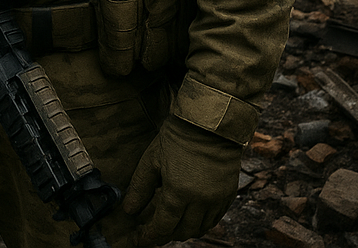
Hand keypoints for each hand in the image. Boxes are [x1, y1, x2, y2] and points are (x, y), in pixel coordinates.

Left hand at [123, 115, 241, 245]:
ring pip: (200, 229)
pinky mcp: (228, 194)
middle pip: (182, 231)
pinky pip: (215, 219)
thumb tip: (129, 210)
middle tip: (153, 228)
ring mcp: (216, 199)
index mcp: (178, 193)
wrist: (208, 122)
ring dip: (184, 230)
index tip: (140, 239)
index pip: (162, 227)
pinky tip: (192, 215)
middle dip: (166, 234)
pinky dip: (202, 222)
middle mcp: (200, 201)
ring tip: (172, 223)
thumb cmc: (177, 137)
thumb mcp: (152, 159)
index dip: (149, 236)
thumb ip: (140, 187)